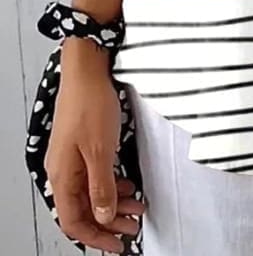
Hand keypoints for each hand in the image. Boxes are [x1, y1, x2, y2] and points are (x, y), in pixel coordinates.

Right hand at [44, 39, 145, 252]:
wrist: (88, 69)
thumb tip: (104, 216)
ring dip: (114, 203)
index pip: (74, 221)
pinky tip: (127, 184)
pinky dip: (112, 184)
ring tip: (136, 206)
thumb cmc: (90, 103)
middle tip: (132, 227)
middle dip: (109, 222)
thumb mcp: (101, 151)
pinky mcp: (83, 145)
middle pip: (83, 209)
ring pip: (91, 192)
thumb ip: (101, 187)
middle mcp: (63, 170)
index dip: (96, 237)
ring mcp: (72, 157)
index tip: (117, 245)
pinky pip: (95, 175)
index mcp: (62, 176)